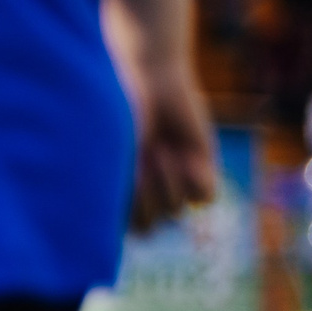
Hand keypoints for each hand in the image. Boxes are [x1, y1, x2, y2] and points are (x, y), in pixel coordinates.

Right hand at [125, 57, 218, 232]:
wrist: (149, 77)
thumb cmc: (115, 115)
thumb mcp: (106, 158)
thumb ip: (108, 196)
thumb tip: (127, 233)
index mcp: (117, 194)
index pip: (121, 232)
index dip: (121, 213)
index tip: (115, 179)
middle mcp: (146, 191)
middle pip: (150, 227)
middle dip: (143, 198)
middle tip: (139, 161)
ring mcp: (175, 180)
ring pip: (176, 212)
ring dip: (167, 183)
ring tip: (161, 150)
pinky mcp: (203, 167)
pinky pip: (205, 197)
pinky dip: (196, 180)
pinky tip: (186, 156)